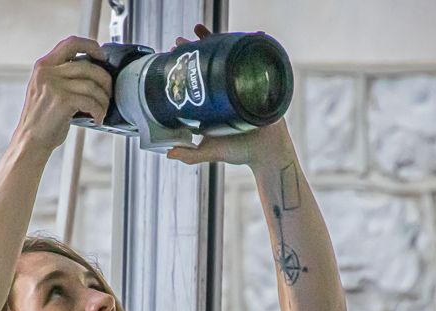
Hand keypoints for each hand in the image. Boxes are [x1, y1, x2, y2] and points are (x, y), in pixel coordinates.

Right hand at [16, 36, 112, 152]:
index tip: (102, 56)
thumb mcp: (45, 89)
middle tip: (107, 93)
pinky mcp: (62, 101)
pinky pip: (91, 102)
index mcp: (44, 66)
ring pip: (92, 85)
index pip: (71, 44)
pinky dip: (99, 111)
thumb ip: (61, 77)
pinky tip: (97, 119)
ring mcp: (55, 86)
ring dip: (103, 100)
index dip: (91, 46)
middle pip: (88, 66)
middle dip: (104, 80)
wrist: (31, 140)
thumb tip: (92, 73)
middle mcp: (48, 72)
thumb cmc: (42, 119)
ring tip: (102, 110)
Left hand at [165, 25, 291, 169]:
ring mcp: (240, 87)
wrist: (266, 153)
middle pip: (208, 65)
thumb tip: (169, 154)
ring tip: (201, 30)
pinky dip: (249, 47)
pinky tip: (242, 34)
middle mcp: (224, 93)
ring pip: (227, 60)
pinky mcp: (257, 85)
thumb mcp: (212, 152)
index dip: (184, 67)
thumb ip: (191, 155)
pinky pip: (251, 64)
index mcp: (211, 104)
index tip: (171, 55)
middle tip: (180, 41)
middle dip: (194, 50)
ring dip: (216, 42)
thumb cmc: (240, 152)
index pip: (195, 80)